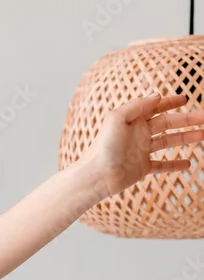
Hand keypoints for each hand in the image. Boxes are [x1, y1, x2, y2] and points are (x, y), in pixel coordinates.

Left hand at [76, 93, 203, 196]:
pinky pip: (162, 165)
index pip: (155, 107)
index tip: (185, 99)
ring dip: (187, 137)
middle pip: (167, 123)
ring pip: (169, 141)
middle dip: (187, 119)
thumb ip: (137, 105)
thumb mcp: (117, 119)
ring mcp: (140, 151)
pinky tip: (188, 164)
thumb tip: (157, 96)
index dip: (170, 102)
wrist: (97, 176)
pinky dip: (175, 165)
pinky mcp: (142, 167)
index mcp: (132, 120)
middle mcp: (138, 134)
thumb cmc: (104, 147)